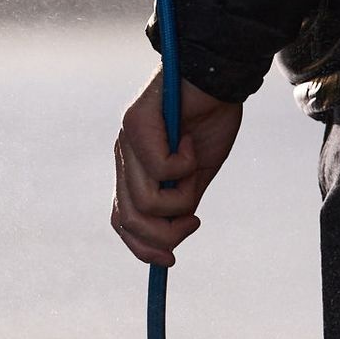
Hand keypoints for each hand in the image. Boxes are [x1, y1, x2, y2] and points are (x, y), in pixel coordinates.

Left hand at [111, 69, 242, 266]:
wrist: (218, 79)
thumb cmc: (209, 123)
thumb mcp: (196, 176)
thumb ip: (180, 205)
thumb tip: (167, 246)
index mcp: (134, 170)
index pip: (121, 220)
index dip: (141, 247)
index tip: (170, 259)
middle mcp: (123, 156)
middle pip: (129, 218)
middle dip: (165, 233)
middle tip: (193, 219)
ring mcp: (125, 139)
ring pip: (146, 200)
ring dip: (182, 197)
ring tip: (194, 168)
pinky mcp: (135, 122)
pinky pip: (161, 168)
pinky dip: (186, 165)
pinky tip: (191, 141)